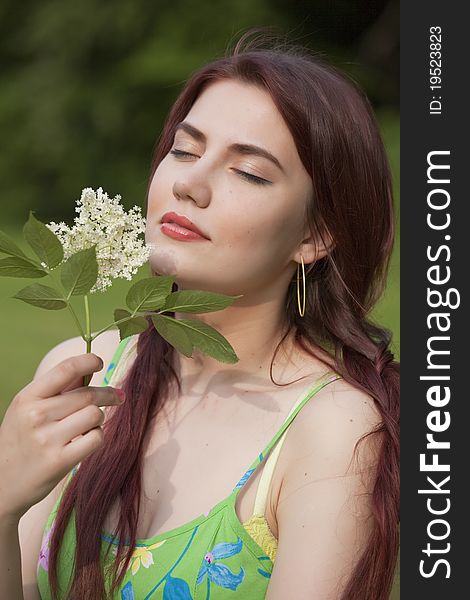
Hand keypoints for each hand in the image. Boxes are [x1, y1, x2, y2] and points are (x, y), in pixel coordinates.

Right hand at [0, 353, 124, 521]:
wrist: (2, 484)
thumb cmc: (20, 440)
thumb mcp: (28, 409)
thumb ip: (58, 388)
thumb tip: (89, 368)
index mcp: (27, 398)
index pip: (65, 370)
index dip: (88, 361)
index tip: (99, 362)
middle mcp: (36, 416)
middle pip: (88, 394)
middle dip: (108, 394)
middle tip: (117, 396)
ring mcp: (47, 439)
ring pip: (94, 415)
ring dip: (98, 418)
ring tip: (89, 425)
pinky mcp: (60, 461)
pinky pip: (96, 438)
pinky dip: (97, 436)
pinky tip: (86, 439)